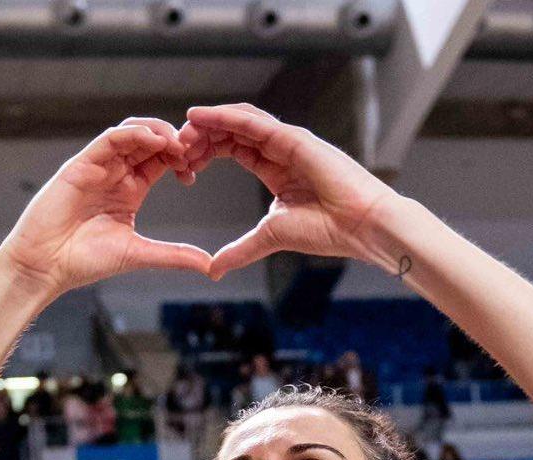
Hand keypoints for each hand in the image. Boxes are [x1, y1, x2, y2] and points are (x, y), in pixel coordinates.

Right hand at [0, 118, 209, 295]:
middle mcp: (114, 174)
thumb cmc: (84, 262)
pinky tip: (154, 141)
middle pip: (148, 142)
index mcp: (129, 191)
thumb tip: (208, 265)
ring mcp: (97, 166)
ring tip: (177, 142)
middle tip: (192, 150)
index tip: (195, 171)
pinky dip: (133, 135)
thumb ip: (173, 255)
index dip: (179, 159)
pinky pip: (110, 139)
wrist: (46, 266)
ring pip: (131, 133)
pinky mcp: (81, 164)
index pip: (159, 162)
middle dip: (172, 141)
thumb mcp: (138, 254)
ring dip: (156, 132)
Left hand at [179, 103, 400, 278]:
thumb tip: (213, 270)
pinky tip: (201, 116)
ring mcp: (287, 140)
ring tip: (183, 128)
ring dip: (209, 122)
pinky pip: (253, 122)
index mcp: (275, 167)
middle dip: (201, 136)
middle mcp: (280, 149)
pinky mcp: (294, 138)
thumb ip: (240, 250)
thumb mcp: (269, 238)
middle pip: (232, 132)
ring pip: (239, 121)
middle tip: (174, 145)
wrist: (358, 226)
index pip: (233, 149)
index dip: (205, 153)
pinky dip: (225, 116)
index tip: (182, 166)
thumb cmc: (326, 231)